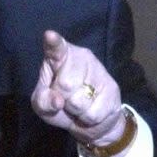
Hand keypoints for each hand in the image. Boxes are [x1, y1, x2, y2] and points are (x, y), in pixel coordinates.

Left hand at [31, 31, 126, 153]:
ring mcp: (99, 71)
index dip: (54, 43)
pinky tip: (91, 110)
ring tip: (78, 106)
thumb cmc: (61, 106)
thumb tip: (57, 100)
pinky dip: (87, 118)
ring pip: (80, 100)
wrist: (90, 120)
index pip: (57, 49)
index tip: (49, 36)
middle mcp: (81, 58)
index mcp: (59, 57)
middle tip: (65, 100)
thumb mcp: (43, 105)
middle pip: (65, 83)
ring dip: (75, 111)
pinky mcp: (112, 88)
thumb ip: (43, 101)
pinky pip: (93, 112)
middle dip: (62, 99)